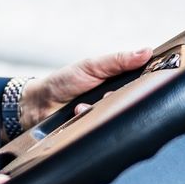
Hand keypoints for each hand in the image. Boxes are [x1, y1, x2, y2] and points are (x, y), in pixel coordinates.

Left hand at [18, 48, 153, 130]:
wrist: (38, 104)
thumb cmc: (64, 82)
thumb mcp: (91, 66)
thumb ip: (117, 61)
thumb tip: (146, 52)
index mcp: (118, 82)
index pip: (143, 84)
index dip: (146, 84)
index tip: (142, 82)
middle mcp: (116, 101)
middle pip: (133, 104)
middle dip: (118, 100)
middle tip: (104, 96)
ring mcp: (106, 117)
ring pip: (119, 118)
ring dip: (101, 110)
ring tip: (83, 106)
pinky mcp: (96, 131)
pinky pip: (104, 131)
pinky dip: (90, 120)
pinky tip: (78, 115)